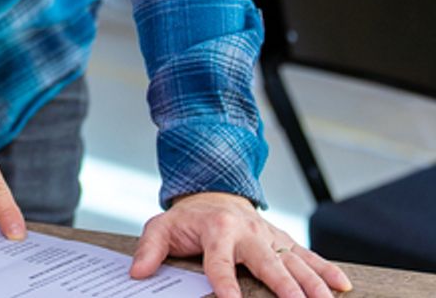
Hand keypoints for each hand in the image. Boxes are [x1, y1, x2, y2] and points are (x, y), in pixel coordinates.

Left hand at [130, 191, 352, 297]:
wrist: (212, 193)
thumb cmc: (187, 219)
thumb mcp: (161, 227)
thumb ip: (150, 250)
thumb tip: (138, 273)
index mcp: (216, 230)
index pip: (219, 262)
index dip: (224, 282)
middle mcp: (247, 233)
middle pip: (268, 263)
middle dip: (285, 287)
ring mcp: (269, 236)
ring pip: (294, 261)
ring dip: (312, 283)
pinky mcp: (283, 240)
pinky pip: (307, 255)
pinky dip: (326, 270)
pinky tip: (342, 286)